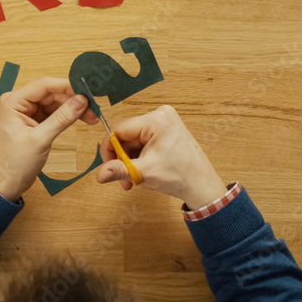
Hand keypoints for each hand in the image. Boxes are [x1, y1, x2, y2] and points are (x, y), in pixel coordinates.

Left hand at [0, 77, 97, 201]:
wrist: (4, 185)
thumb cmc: (14, 164)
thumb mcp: (41, 139)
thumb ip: (62, 118)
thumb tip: (81, 100)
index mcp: (14, 101)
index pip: (44, 85)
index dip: (68, 86)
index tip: (87, 91)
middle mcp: (18, 103)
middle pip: (51, 93)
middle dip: (73, 99)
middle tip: (93, 108)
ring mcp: (25, 113)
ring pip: (53, 103)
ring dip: (72, 108)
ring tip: (91, 116)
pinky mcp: (32, 123)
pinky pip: (52, 114)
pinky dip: (66, 116)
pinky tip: (80, 118)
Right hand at [97, 105, 226, 209]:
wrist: (202, 185)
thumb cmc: (180, 176)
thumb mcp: (145, 172)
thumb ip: (119, 170)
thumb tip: (99, 174)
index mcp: (156, 120)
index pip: (119, 128)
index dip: (109, 148)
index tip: (108, 166)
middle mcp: (161, 115)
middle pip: (126, 134)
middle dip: (122, 157)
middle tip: (124, 178)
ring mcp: (165, 121)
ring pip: (133, 139)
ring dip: (130, 159)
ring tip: (136, 177)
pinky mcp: (167, 129)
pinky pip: (143, 140)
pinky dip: (140, 156)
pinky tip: (144, 169)